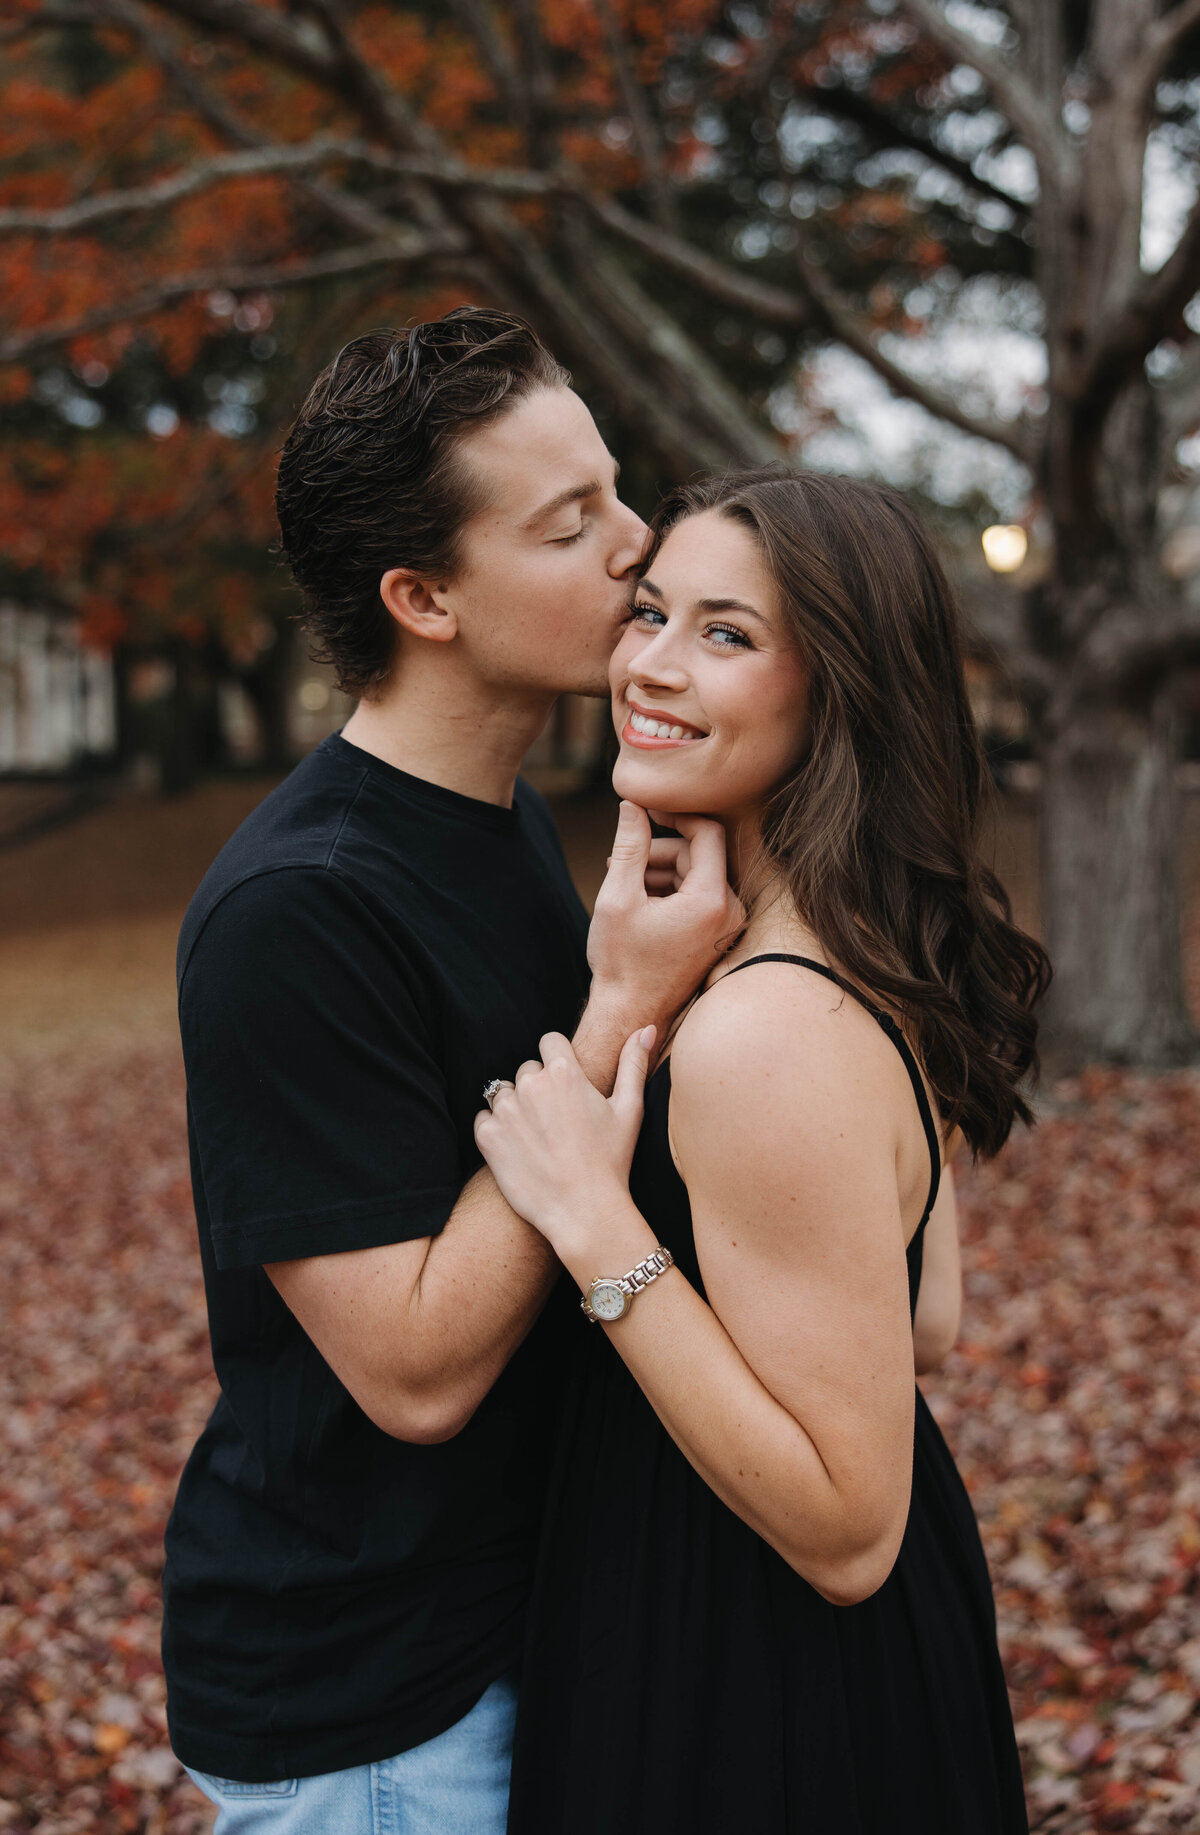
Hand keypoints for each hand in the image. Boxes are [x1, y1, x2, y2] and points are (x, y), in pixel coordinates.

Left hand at [474, 1027, 653, 1255]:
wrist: (584, 1212)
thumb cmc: (612, 1161)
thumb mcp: (630, 1110)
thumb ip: (633, 1064)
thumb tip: (645, 1028)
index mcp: (564, 1071)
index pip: (549, 1041)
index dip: (558, 1062)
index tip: (566, 1088)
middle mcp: (531, 1084)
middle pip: (527, 1069)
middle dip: (539, 1089)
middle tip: (558, 1123)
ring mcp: (506, 1110)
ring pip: (504, 1093)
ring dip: (516, 1108)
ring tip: (539, 1139)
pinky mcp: (487, 1136)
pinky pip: (483, 1119)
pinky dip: (496, 1130)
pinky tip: (519, 1150)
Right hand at [587, 803, 743, 1030]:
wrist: (631, 1014)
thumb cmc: (622, 962)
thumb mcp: (617, 896)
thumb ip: (629, 845)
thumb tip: (631, 805)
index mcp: (711, 901)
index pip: (707, 833)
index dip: (677, 815)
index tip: (647, 812)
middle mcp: (730, 912)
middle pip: (699, 854)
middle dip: (659, 851)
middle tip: (620, 860)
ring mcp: (728, 926)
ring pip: (697, 874)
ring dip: (662, 871)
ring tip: (625, 886)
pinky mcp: (719, 935)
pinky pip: (699, 896)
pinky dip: (671, 891)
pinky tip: (640, 902)